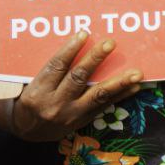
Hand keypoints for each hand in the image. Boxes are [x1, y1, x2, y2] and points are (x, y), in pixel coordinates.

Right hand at [10, 32, 141, 140]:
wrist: (28, 131)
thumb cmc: (30, 99)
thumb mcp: (31, 83)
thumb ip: (51, 69)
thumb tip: (77, 43)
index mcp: (39, 90)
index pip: (56, 66)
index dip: (70, 49)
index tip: (84, 33)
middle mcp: (55, 103)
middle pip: (78, 78)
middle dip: (95, 59)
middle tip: (110, 43)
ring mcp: (71, 114)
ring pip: (97, 95)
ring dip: (118, 82)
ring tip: (136, 72)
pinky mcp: (82, 121)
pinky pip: (104, 107)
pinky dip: (121, 96)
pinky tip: (135, 86)